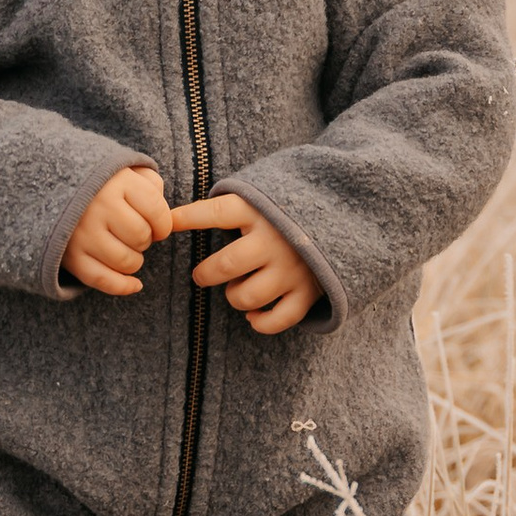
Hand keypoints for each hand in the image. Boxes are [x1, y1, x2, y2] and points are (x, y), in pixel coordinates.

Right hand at [64, 163, 172, 296]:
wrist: (53, 187)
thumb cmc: (101, 182)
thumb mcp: (127, 170)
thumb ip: (151, 184)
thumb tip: (165, 217)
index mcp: (117, 182)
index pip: (156, 211)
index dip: (164, 224)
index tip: (159, 226)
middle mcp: (98, 207)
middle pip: (141, 237)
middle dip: (146, 239)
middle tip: (135, 232)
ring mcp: (82, 233)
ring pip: (126, 261)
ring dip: (135, 260)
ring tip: (126, 247)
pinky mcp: (70, 256)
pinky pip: (103, 280)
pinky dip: (123, 286)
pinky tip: (135, 284)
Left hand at [173, 194, 322, 334]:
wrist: (347, 217)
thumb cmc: (291, 208)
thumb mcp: (266, 192)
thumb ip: (234, 201)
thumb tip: (179, 211)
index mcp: (260, 210)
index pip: (216, 212)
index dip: (189, 217)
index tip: (168, 223)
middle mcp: (274, 240)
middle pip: (225, 265)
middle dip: (205, 274)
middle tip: (202, 274)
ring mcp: (293, 268)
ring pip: (246, 297)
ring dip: (234, 296)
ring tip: (237, 287)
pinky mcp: (308, 291)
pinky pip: (278, 319)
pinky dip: (261, 323)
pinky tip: (254, 315)